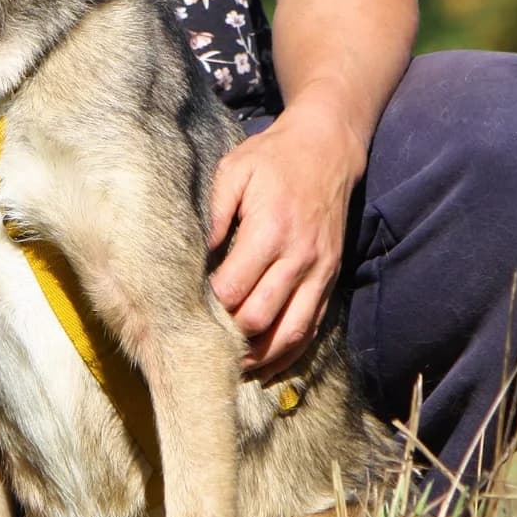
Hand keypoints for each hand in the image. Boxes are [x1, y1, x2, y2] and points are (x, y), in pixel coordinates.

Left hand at [208, 102, 364, 376]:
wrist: (327, 149)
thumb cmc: (273, 158)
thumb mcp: (234, 170)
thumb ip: (214, 213)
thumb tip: (193, 256)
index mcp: (270, 230)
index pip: (233, 288)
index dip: (208, 306)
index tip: (186, 308)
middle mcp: (298, 257)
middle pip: (259, 317)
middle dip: (229, 336)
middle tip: (202, 341)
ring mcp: (319, 272)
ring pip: (289, 333)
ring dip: (259, 357)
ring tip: (231, 368)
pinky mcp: (330, 278)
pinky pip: (311, 327)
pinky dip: (289, 352)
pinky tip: (266, 365)